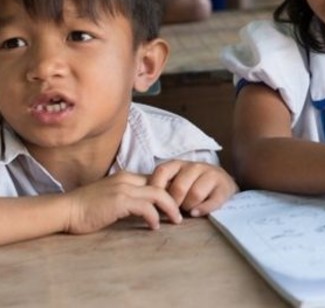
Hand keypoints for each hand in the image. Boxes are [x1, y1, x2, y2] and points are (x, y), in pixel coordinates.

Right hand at [64, 171, 181, 233]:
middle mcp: (127, 179)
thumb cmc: (86, 208)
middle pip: (162, 184)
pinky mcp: (119, 201)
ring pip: (158, 193)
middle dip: (176, 198)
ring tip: (176, 220)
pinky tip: (154, 226)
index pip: (156, 179)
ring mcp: (123, 188)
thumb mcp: (112, 198)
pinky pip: (145, 207)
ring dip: (171, 208)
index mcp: (126, 176)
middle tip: (182, 213)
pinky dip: (154, 216)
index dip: (169, 191)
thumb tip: (149, 210)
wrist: (64, 210)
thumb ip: (130, 199)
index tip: (177, 204)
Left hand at [148, 160, 237, 216]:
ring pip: (195, 194)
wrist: (223, 183)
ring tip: (188, 210)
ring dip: (189, 207)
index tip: (154, 203)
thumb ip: (160, 186)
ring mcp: (211, 175)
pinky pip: (212, 201)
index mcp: (179, 164)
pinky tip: (197, 213)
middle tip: (175, 210)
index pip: (162, 171)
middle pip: (178, 188)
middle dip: (174, 203)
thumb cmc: (192, 184)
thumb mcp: (175, 180)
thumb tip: (142, 198)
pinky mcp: (224, 188)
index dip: (156, 189)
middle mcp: (195, 166)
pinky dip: (203, 209)